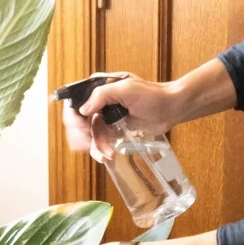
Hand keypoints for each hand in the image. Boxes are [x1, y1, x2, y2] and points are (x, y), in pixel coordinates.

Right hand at [63, 73, 183, 162]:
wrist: (170, 109)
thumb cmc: (152, 94)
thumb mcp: (126, 89)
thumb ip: (103, 95)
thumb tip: (83, 110)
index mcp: (98, 88)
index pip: (74, 100)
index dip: (73, 115)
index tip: (82, 125)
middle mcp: (98, 104)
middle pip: (77, 121)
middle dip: (81, 135)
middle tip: (90, 142)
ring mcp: (105, 119)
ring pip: (87, 136)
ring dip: (93, 147)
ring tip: (105, 154)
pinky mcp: (113, 132)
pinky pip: (99, 144)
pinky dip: (100, 151)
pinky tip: (107, 156)